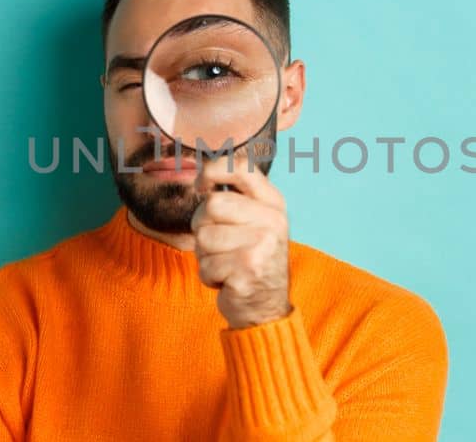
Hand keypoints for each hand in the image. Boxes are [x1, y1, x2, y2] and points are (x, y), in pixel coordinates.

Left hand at [191, 153, 292, 328]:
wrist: (266, 307)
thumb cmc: (251, 260)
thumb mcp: (254, 223)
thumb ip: (235, 198)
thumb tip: (202, 177)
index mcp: (274, 204)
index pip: (241, 168)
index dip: (213, 171)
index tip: (201, 185)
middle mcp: (273, 221)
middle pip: (212, 205)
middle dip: (203, 226)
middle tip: (217, 244)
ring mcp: (262, 246)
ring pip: (204, 237)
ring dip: (205, 256)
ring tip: (225, 264)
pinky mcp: (248, 270)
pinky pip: (206, 265)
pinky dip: (208, 276)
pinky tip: (226, 281)